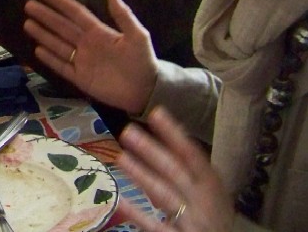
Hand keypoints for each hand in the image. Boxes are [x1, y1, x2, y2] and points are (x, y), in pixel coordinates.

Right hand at [23, 0, 157, 114]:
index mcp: (99, 32)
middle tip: (28, 5)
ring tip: (27, 24)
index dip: (61, 2)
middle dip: (45, 16)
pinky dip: (49, 59)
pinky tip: (37, 50)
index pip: (75, 13)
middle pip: (62, 27)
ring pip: (58, 45)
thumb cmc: (144, 61)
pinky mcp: (80, 79)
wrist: (147, 91)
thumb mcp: (138, 36)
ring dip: (43, 35)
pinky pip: (61, 66)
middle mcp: (87, 44)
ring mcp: (82, 61)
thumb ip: (123, 16)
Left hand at [116, 106, 235, 231]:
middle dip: (152, 151)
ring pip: (165, 195)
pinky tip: (120, 200)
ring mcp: (191, 221)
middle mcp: (203, 201)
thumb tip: (163, 139)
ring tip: (121, 157)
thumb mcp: (208, 192)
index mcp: (211, 186)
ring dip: (143, 175)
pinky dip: (138, 214)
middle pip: (175, 172)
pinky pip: (156, 226)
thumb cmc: (212, 216)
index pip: (192, 155)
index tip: (156, 113)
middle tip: (128, 131)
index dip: (175, 134)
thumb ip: (188, 171)